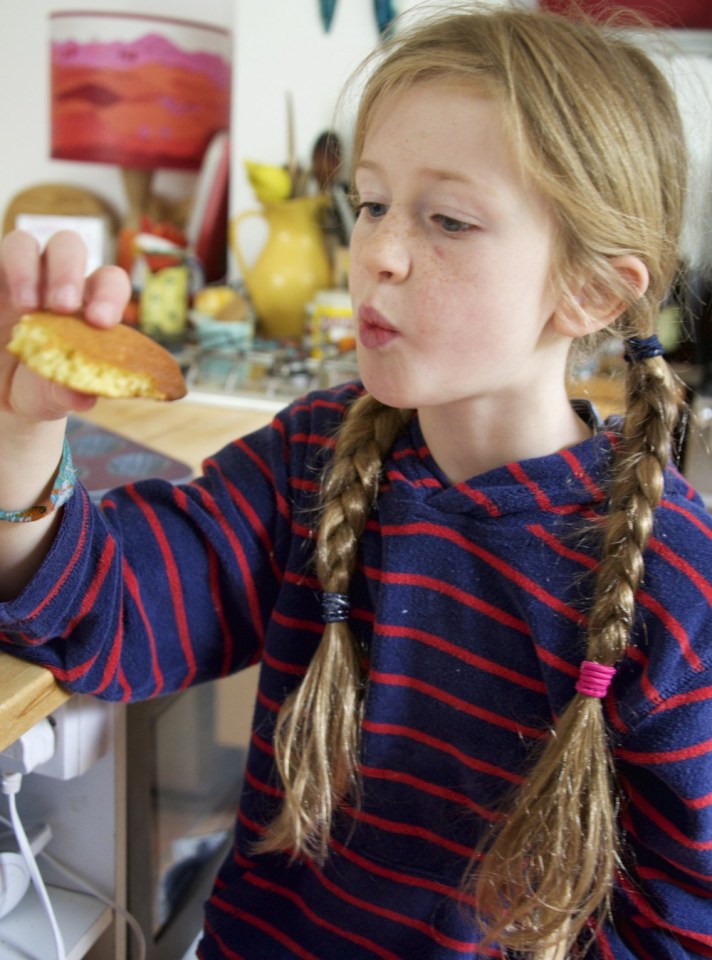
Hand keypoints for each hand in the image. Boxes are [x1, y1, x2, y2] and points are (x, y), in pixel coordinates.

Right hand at [0, 229, 130, 421]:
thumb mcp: (51, 396)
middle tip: (61, 306)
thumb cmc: (38, 387)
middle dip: (67, 270)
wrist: (0, 395)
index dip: (109, 294)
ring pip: (22, 243)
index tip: (101, 322)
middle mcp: (54, 281)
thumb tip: (84, 397)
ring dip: (24, 267)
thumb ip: (68, 392)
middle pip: (68, 245)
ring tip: (25, 305)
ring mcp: (16, 275)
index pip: (109, 281)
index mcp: (87, 303)